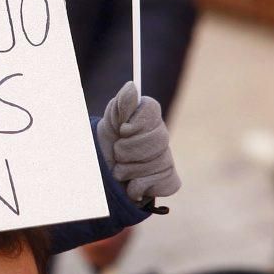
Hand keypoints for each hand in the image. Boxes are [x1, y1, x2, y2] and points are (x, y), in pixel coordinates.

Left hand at [97, 81, 180, 202]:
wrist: (104, 169)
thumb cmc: (109, 138)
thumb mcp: (111, 118)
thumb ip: (123, 103)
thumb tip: (132, 86)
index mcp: (151, 117)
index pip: (152, 112)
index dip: (133, 123)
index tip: (122, 129)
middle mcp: (163, 137)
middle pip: (154, 141)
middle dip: (127, 149)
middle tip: (118, 151)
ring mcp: (167, 159)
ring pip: (151, 165)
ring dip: (127, 169)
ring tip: (121, 167)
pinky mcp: (169, 180)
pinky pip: (158, 184)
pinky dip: (138, 186)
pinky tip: (133, 182)